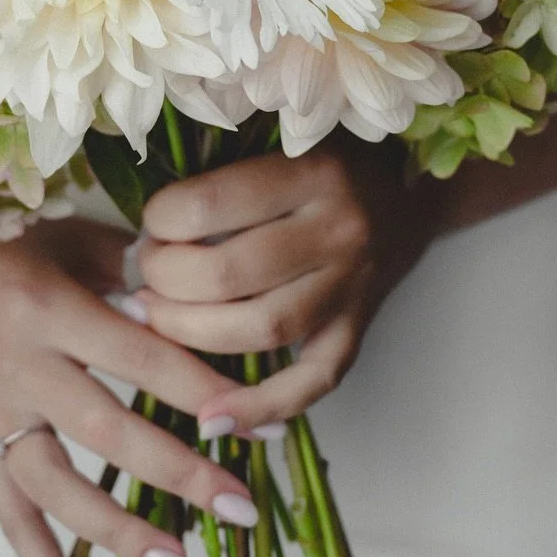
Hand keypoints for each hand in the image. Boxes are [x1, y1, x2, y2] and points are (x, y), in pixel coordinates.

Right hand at [0, 216, 260, 556]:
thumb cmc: (18, 239)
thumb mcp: (80, 238)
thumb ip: (140, 274)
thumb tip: (209, 313)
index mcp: (48, 306)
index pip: (137, 356)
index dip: (197, 390)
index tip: (254, 420)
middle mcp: (16, 364)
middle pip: (104, 429)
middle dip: (177, 472)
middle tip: (238, 505)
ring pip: (53, 487)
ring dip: (117, 532)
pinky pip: (9, 515)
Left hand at [133, 140, 440, 436]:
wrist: (412, 193)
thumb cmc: (333, 159)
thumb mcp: (286, 139)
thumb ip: (228, 170)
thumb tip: (147, 225)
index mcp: (313, 172)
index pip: (213, 205)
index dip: (163, 220)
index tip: (151, 222)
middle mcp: (337, 231)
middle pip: (229, 273)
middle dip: (166, 280)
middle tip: (145, 273)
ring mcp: (351, 287)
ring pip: (261, 329)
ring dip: (191, 333)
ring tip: (155, 318)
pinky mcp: (357, 330)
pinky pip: (311, 381)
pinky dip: (259, 405)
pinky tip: (210, 416)